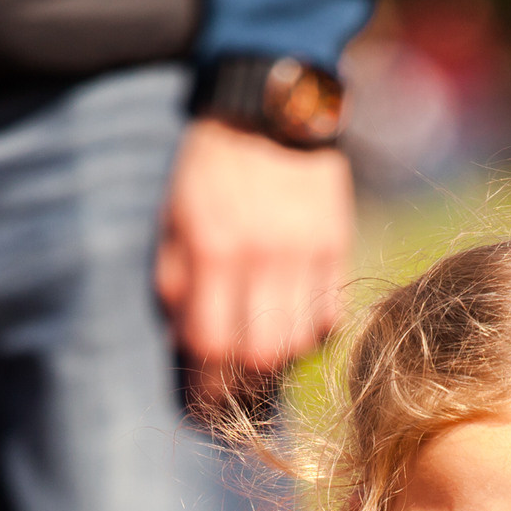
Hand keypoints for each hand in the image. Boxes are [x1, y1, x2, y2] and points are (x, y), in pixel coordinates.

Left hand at [155, 118, 353, 406]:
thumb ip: (176, 279)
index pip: (212, 343)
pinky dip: (313, 329)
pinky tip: (295, 321)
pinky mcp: (336, 243)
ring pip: (299, 339)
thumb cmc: (209, 166)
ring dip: (279, 356)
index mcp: (214, 249)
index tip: (201, 402)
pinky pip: (331, 312)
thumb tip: (184, 340)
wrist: (268, 108)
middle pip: (261, 353)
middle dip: (243, 381)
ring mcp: (305, 251)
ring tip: (263, 350)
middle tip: (233, 386)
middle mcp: (262, 256)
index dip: (206, 384)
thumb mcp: (173, 217)